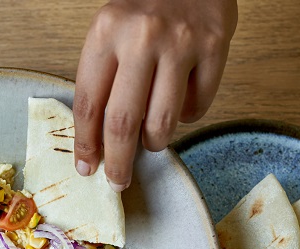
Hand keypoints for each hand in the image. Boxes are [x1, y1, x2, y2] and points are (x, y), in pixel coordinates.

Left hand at [73, 0, 237, 189]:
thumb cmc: (144, 6)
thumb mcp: (110, 30)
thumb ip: (103, 78)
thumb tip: (98, 141)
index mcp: (105, 32)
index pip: (88, 103)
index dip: (86, 143)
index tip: (87, 166)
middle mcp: (141, 37)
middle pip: (122, 122)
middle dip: (118, 162)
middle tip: (118, 180)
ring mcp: (180, 43)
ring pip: (163, 122)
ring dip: (155, 142)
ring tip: (152, 139)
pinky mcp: (214, 46)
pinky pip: (198, 106)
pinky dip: (187, 117)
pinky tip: (181, 104)